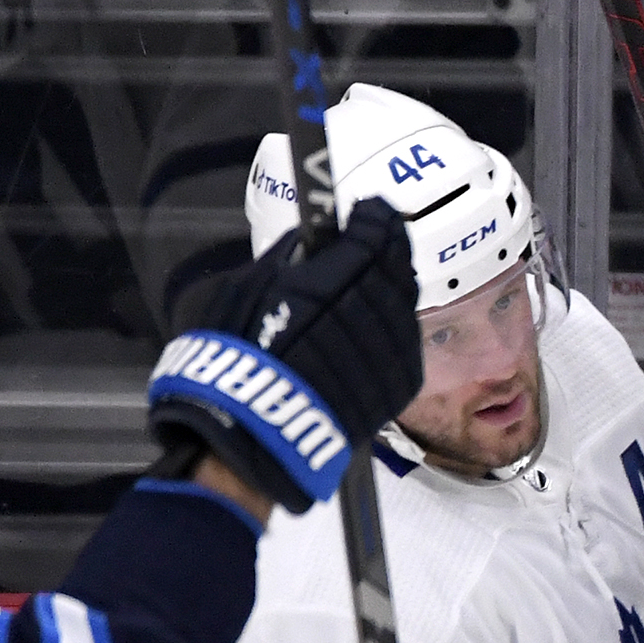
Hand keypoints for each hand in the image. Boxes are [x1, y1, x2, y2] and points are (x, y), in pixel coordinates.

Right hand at [147, 199, 422, 513]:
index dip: (376, 219)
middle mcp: (364, 316)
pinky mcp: (399, 386)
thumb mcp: (239, 294)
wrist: (255, 434)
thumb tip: (305, 241)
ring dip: (394, 285)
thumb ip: (282, 261)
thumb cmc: (235, 361)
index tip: (373, 208)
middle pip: (394, 268)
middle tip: (379, 234)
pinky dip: (397, 324)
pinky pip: (407, 342)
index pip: (371, 239)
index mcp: (323, 287)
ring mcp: (388, 353)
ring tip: (375, 277)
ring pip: (405, 304)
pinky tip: (378, 318)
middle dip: (388, 247)